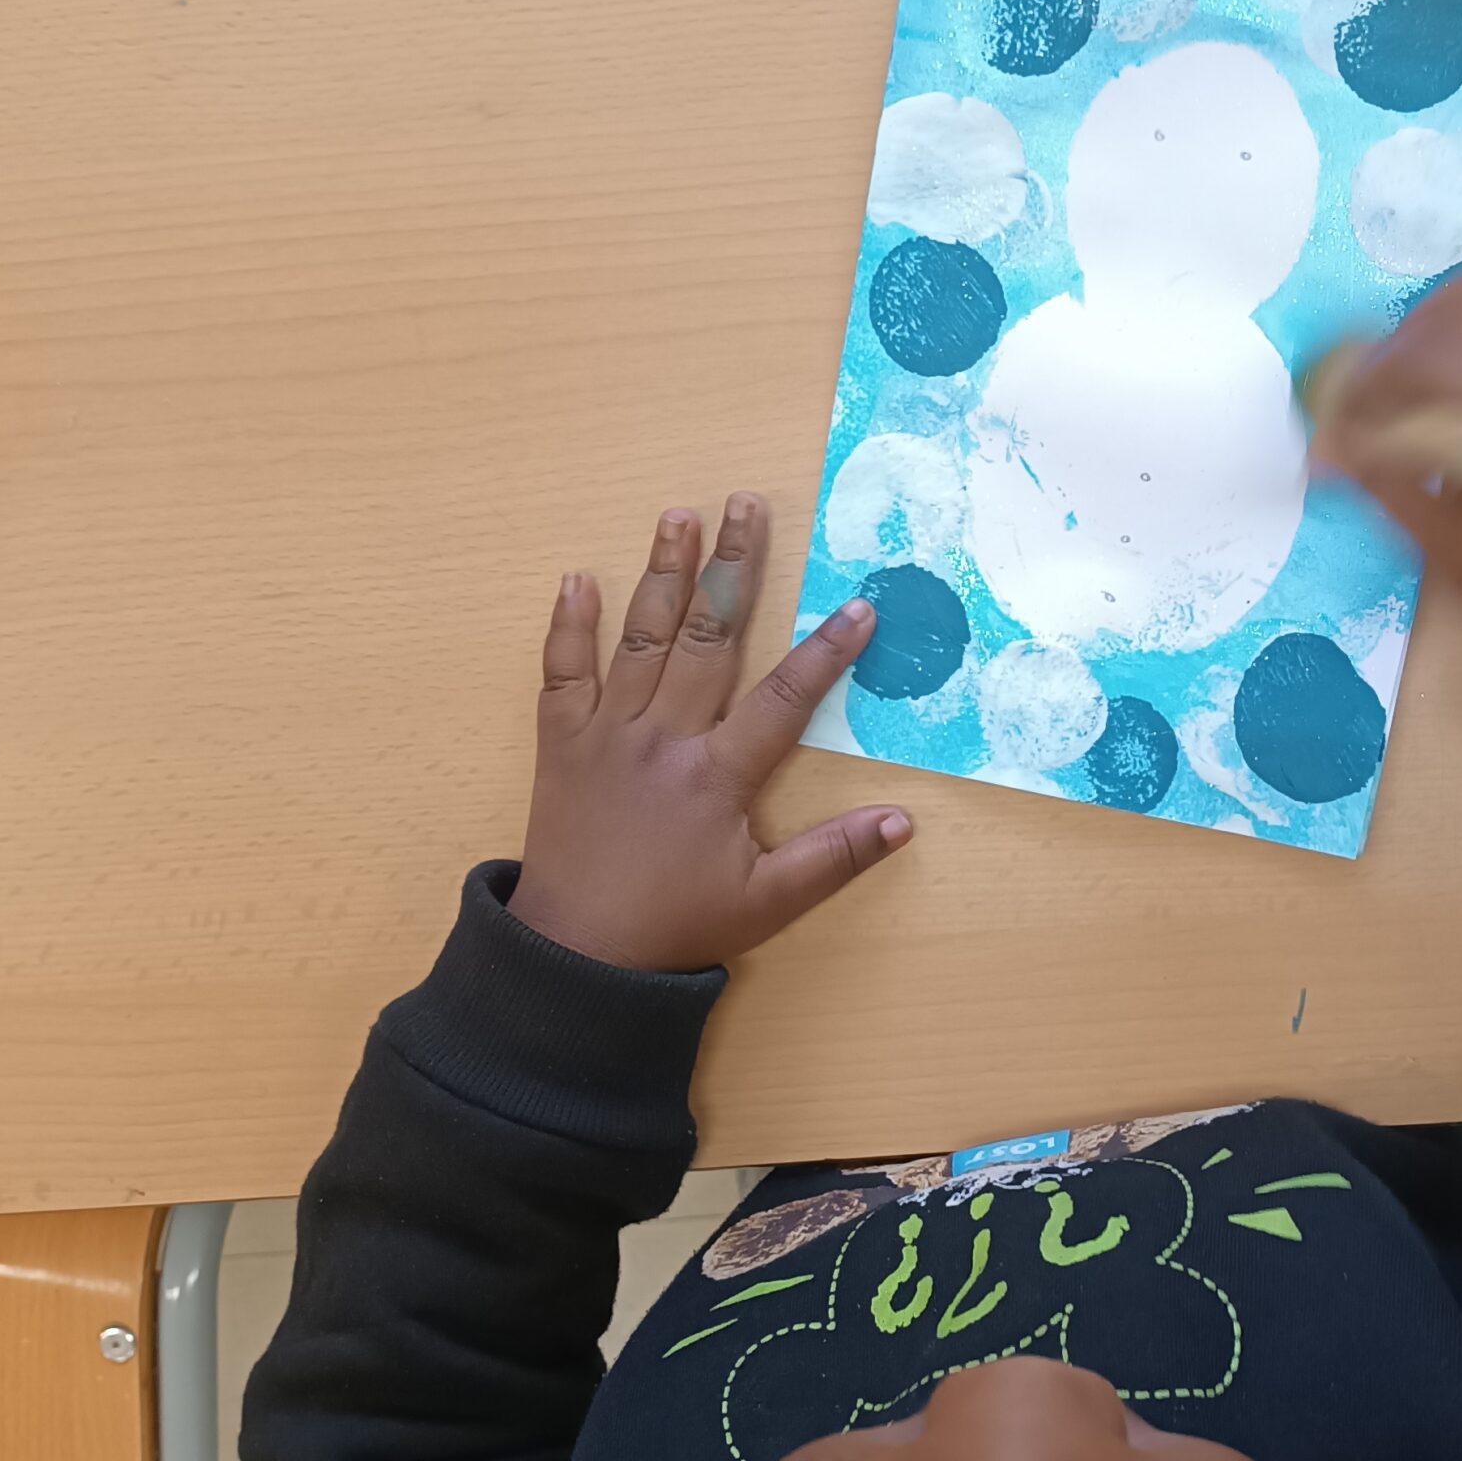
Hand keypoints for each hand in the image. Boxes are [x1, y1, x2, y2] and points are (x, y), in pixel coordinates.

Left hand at [509, 495, 909, 972]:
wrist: (576, 954)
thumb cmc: (675, 927)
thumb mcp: (766, 903)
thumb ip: (833, 858)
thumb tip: (901, 822)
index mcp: (717, 775)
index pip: (783, 699)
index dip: (825, 652)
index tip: (859, 606)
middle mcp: (663, 739)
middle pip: (708, 639)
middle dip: (734, 569)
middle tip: (746, 506)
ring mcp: (607, 734)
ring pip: (640, 639)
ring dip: (663, 574)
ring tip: (680, 515)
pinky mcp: (561, 744)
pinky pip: (561, 673)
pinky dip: (568, 626)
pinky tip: (578, 579)